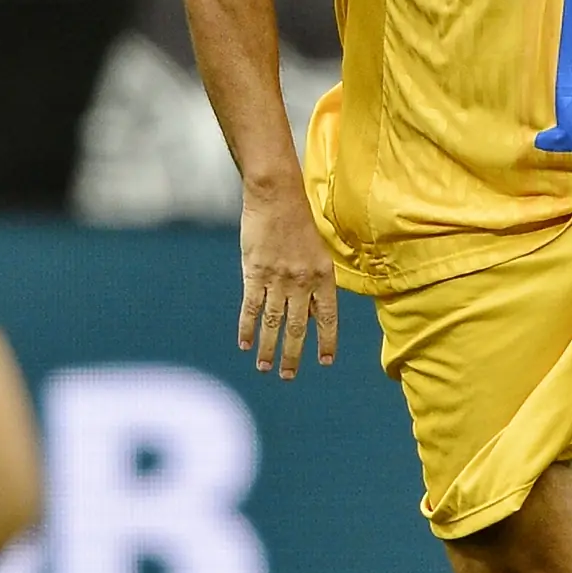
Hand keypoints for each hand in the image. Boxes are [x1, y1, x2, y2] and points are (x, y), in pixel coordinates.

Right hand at [237, 172, 338, 376]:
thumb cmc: (298, 219)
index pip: (327, 317)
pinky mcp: (254, 274)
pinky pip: (250, 308)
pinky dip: (247, 328)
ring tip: (265, 367)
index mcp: (323, 275)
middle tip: (288, 376)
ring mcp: (277, 279)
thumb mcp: (317, 250)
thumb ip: (315, 281)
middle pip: (298, 328)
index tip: (325, 361)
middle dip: (293, 355)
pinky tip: (244, 343)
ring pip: (273, 323)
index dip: (326, 341)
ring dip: (268, 348)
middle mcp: (302, 282)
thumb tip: (311, 312)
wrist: (276, 196)